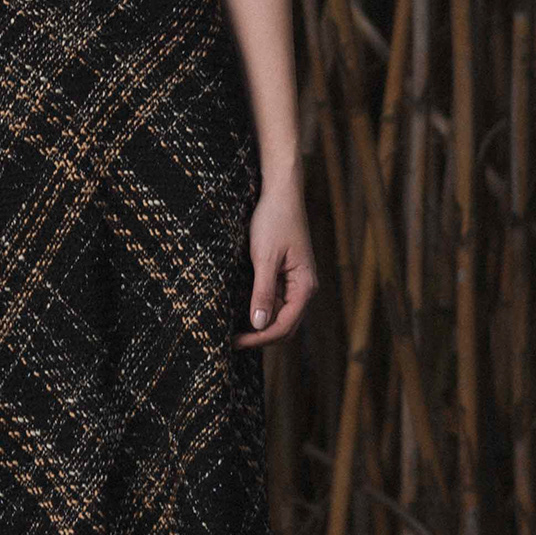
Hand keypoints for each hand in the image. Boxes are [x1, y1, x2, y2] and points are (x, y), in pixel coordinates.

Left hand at [236, 176, 316, 348]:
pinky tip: (239, 309)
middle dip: (259, 335)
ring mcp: (294, 281)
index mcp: (304, 286)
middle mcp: (303, 287)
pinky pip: (273, 299)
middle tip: (231, 341)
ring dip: (258, 323)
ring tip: (231, 328)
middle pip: (284, 325)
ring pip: (277, 314)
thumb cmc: (274, 220)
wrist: (280, 191)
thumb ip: (262, 292)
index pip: (284, 325)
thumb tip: (258, 324)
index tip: (235, 343)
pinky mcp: (284, 274)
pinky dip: (258, 307)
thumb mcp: (265, 257)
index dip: (260, 338)